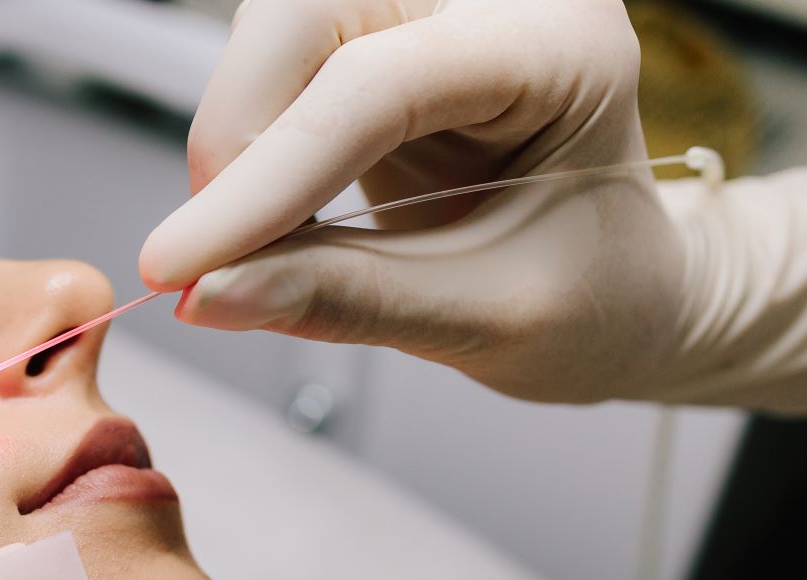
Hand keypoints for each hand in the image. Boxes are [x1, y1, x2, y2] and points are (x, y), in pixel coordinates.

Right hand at [142, 0, 806, 410]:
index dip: (265, 179)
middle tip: (217, 253)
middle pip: (306, 10)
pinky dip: (252, 142)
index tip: (180, 267)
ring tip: (256, 243)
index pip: (378, 86)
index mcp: (562, 45)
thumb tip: (209, 294)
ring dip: (237, 139)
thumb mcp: (487, 320)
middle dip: (238, 134)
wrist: (626, 288)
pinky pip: (277, 59)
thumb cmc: (597, 295)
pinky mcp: (384, 28)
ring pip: (276, 25)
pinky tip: (272, 211)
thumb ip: (345, 300)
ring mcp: (436, 2)